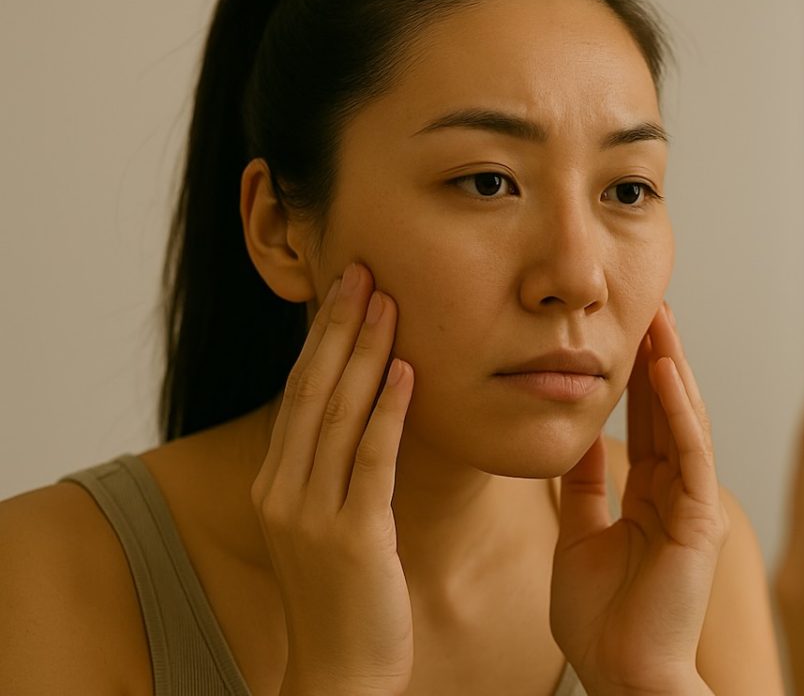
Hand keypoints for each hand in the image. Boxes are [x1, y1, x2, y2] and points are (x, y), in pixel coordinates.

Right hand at [250, 263, 414, 695]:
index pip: (300, 393)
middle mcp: (283, 490)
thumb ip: (334, 470)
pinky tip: (407, 372)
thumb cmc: (343, 597)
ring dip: (364, 353)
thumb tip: (365, 412)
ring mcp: (311, 514)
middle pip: (312, 390)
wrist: (338, 672)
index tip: (346, 289)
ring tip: (386, 301)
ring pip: (338, 415)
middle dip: (338, 327)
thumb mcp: (325, 525)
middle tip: (363, 269)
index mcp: (275, 484)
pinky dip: (388, 412)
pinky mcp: (351, 536)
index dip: (322, 337)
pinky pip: (371, 461)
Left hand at [550, 305, 726, 695]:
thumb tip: (573, 442)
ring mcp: (691, 506)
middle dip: (658, 356)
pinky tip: (667, 370)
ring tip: (661, 317)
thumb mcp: (577, 536)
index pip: (647, 423)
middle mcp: (676, 495)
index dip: (636, 376)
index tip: (625, 329)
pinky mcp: (699, 521)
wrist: (619, 677)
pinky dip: (681, 411)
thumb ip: (581, 488)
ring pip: (685, 422)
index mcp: (650, 499)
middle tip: (649, 302)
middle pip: (669, 411)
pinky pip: (690, 454)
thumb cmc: (600, 623)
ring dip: (672, 367)